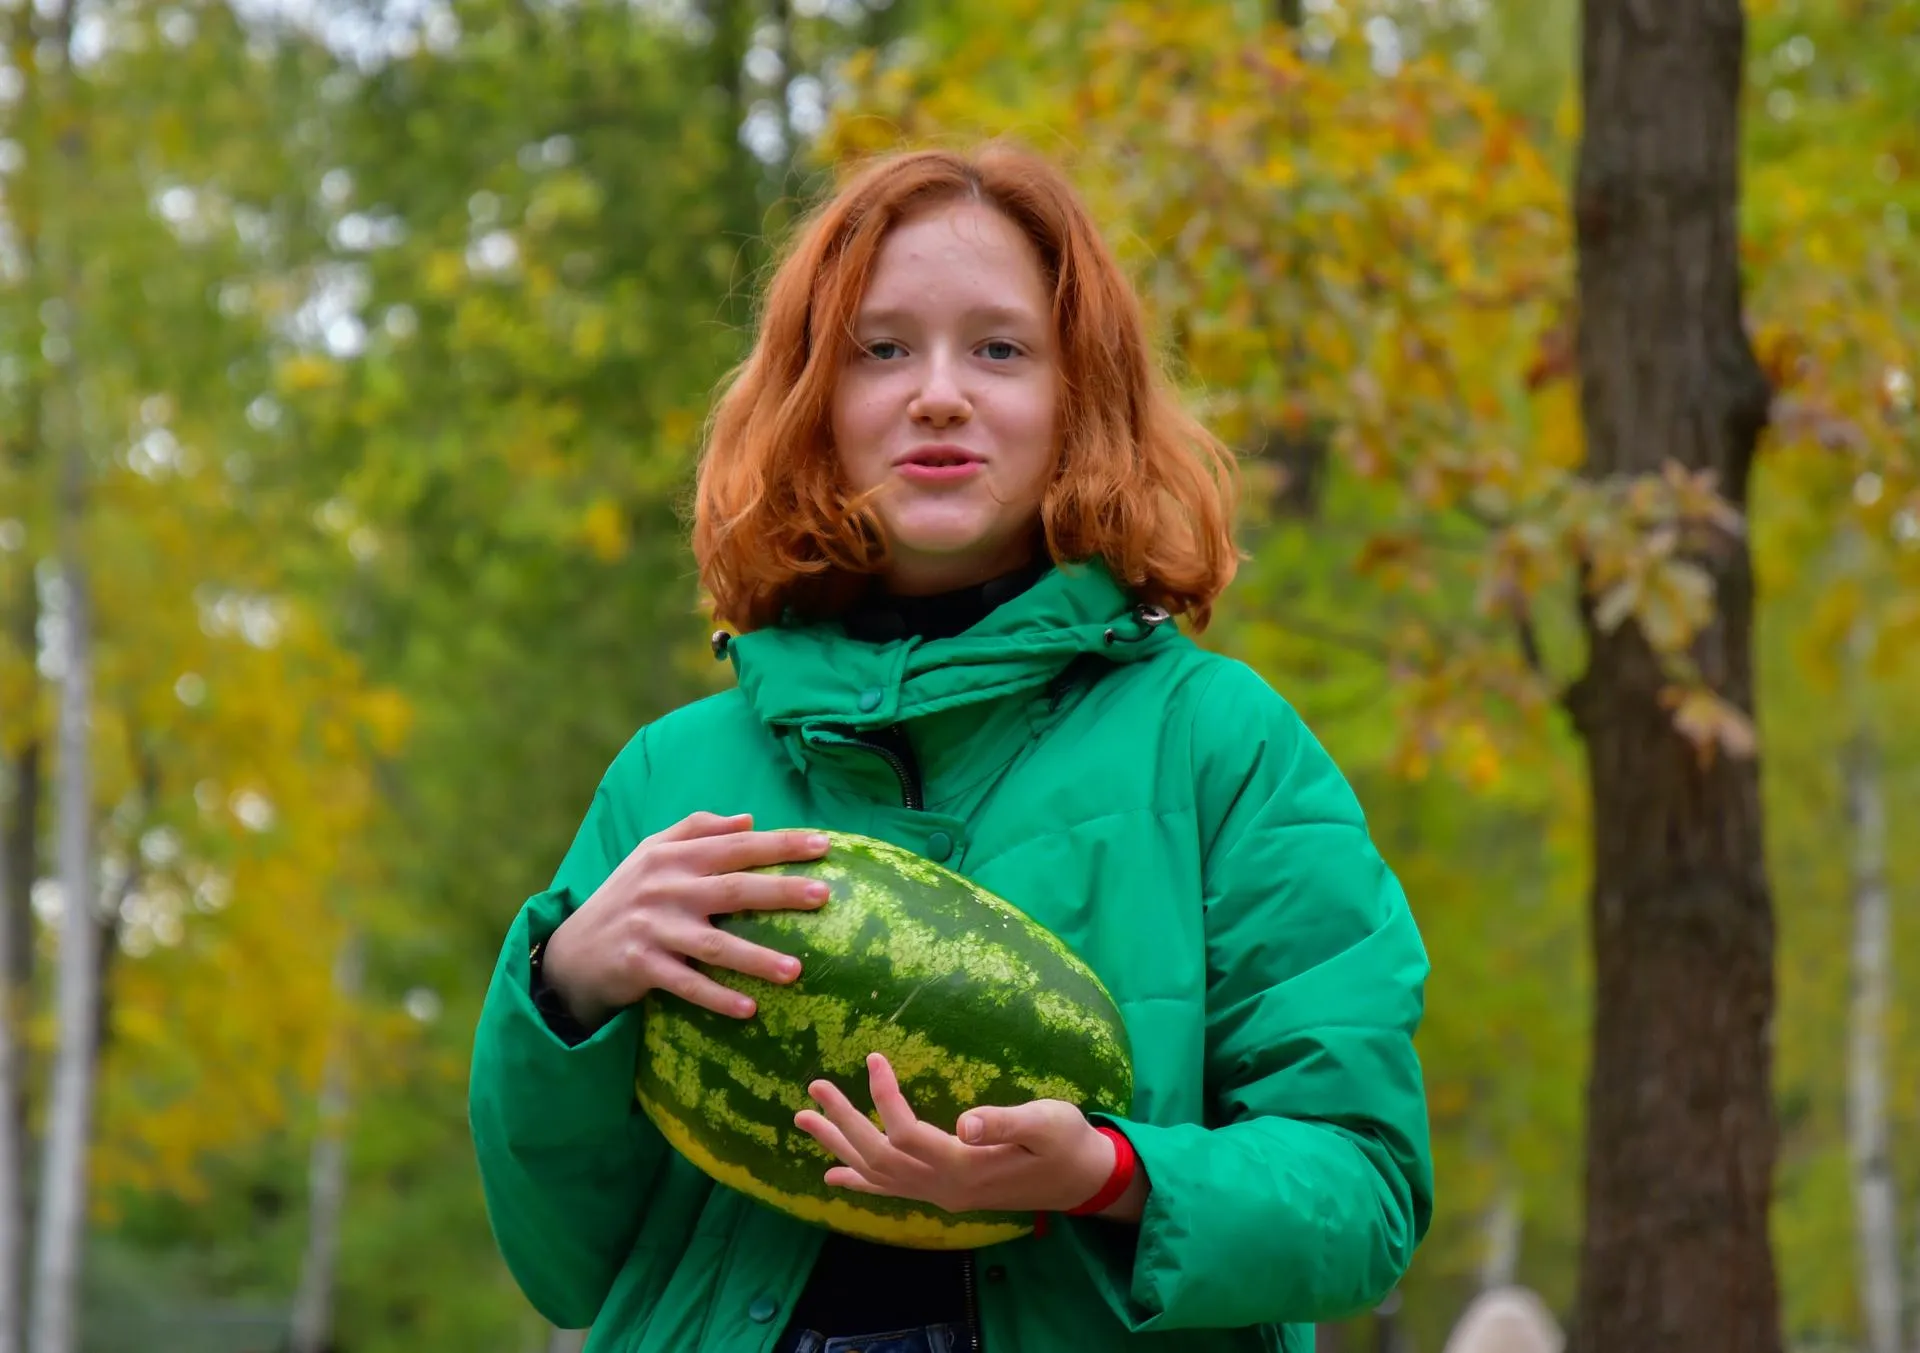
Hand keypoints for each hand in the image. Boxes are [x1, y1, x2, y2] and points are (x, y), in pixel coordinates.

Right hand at [541, 812, 830, 1027]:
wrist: (573, 951)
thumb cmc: (627, 896)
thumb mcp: (651, 852)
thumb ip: (697, 829)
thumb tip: (750, 820)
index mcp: (673, 856)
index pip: (736, 846)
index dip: (781, 844)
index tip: (824, 845)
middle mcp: (665, 888)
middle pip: (733, 889)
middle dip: (780, 892)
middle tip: (824, 896)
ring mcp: (653, 929)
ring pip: (714, 944)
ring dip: (756, 958)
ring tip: (796, 970)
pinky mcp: (640, 966)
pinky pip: (686, 985)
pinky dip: (717, 997)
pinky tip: (749, 1008)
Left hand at [793, 1053, 1119, 1216]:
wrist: (1083, 1181)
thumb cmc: (1067, 1143)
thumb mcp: (1046, 1123)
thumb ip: (1005, 1123)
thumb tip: (967, 1123)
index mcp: (964, 1167)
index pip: (906, 1133)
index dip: (884, 1096)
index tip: (874, 1056)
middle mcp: (943, 1188)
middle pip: (877, 1158)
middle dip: (842, 1123)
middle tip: (814, 1089)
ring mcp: (941, 1195)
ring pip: (876, 1175)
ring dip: (839, 1147)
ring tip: (804, 1120)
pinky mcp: (945, 1193)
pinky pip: (891, 1191)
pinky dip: (858, 1182)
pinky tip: (833, 1176)